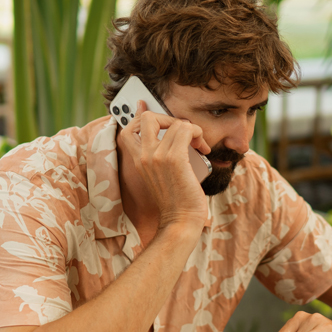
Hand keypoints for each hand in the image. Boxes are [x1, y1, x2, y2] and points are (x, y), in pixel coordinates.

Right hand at [119, 101, 210, 230]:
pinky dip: (198, 134)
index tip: (149, 110)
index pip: (128, 128)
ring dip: (192, 130)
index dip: (140, 116)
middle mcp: (144, 156)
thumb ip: (161, 155)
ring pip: (176, 123)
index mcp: (138, 161)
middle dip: (169, 118)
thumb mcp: (162, 175)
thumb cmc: (176, 199)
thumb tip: (174, 135)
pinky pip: (186, 130)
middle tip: (182, 133)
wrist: (180, 221)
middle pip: (148, 117)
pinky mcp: (174, 159)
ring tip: (198, 144)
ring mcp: (157, 157)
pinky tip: (203, 148)